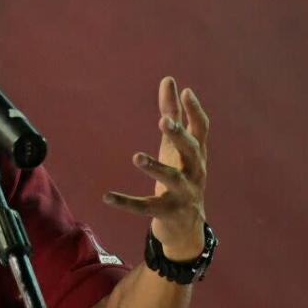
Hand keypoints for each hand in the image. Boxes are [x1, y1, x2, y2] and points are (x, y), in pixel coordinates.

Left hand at [103, 76, 209, 260]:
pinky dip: (126, 202)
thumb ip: (173, 114)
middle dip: (178, 137)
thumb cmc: (182, 176)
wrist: (187, 227)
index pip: (201, 129)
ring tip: (136, 157)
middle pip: (190, 151)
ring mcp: (183, 194)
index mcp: (196, 155)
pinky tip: (106, 196)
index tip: (185, 92)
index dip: (195, 111)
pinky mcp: (167, 213)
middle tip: (164, 122)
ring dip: (155, 168)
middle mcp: (194, 172)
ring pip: (171, 179)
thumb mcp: (176, 147)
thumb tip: (170, 80)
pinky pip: (145, 207)